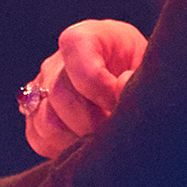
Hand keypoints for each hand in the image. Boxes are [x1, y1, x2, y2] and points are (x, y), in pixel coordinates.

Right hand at [19, 20, 146, 156]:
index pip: (74, 47)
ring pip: (46, 121)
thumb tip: (121, 86)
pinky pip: (39, 137)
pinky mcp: (36, 115)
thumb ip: (140, 75)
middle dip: (91, 122)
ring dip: (76, 140)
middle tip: (115, 133)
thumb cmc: (144, 75)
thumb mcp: (150, 67)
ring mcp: (43, 88)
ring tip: (103, 141)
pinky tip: (85, 145)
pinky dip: (62, 148)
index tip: (118, 103)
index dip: (97, 82)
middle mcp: (59, 61)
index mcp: (89, 37)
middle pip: (61, 93)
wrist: (136, 90)